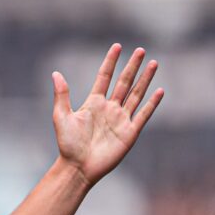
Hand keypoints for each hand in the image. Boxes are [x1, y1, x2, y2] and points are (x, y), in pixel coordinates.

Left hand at [53, 44, 163, 186]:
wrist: (78, 167)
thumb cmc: (67, 144)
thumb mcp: (61, 116)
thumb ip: (61, 95)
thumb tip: (55, 73)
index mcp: (93, 103)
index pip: (104, 77)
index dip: (110, 62)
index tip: (117, 46)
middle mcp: (109, 108)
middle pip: (124, 82)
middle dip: (132, 66)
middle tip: (140, 50)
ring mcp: (121, 119)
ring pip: (136, 94)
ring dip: (145, 79)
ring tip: (153, 63)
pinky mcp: (130, 132)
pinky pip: (143, 114)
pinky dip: (152, 103)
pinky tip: (159, 90)